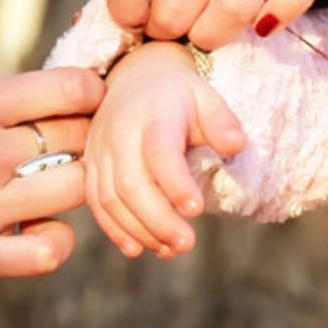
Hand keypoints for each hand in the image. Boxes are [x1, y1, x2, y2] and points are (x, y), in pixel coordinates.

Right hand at [0, 66, 104, 281]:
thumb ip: (7, 99)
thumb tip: (76, 95)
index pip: (69, 87)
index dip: (91, 90)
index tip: (90, 97)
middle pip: (77, 137)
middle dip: (87, 133)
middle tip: (79, 139)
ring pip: (74, 189)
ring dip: (75, 181)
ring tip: (59, 178)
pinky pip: (49, 252)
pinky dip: (57, 238)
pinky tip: (41, 225)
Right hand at [84, 41, 246, 258]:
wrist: (135, 78)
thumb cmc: (179, 95)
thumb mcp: (206, 96)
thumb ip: (221, 121)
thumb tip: (237, 145)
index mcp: (154, 115)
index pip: (160, 152)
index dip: (175, 183)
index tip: (197, 209)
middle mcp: (120, 133)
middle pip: (131, 183)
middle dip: (158, 220)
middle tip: (187, 244)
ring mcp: (100, 151)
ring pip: (111, 199)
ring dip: (139, 230)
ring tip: (170, 250)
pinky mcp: (90, 167)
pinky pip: (96, 203)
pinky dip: (115, 229)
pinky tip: (138, 248)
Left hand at [106, 0, 327, 48]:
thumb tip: (127, 23)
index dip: (124, 7)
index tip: (133, 17)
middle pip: (179, 5)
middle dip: (167, 29)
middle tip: (173, 24)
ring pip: (233, 13)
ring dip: (214, 35)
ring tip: (208, 28)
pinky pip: (295, 0)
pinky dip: (276, 19)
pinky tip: (260, 19)